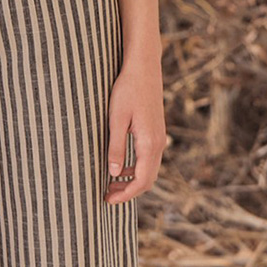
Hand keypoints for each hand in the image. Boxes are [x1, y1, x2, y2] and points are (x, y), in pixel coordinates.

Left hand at [104, 62, 166, 202]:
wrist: (144, 67)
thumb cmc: (127, 89)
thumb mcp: (116, 118)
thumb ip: (116, 147)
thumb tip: (114, 174)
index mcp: (149, 143)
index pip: (141, 181)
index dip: (125, 194)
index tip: (107, 199)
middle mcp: (158, 143)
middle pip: (147, 180)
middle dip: (128, 191)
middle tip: (107, 195)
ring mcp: (159, 137)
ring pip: (149, 170)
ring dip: (132, 180)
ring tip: (111, 183)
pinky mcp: (156, 131)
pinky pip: (149, 158)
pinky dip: (136, 168)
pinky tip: (121, 165)